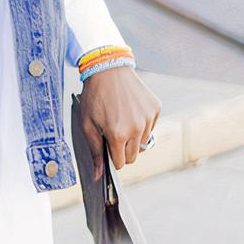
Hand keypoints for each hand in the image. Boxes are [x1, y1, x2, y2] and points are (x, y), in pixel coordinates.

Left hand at [78, 65, 161, 181]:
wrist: (107, 68)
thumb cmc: (94, 96)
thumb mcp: (88, 124)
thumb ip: (95, 151)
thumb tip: (98, 176)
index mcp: (118, 135)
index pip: (121, 163)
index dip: (112, 157)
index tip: (108, 147)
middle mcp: (137, 129)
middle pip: (133, 155)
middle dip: (122, 149)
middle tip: (112, 132)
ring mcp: (149, 118)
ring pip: (143, 142)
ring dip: (133, 136)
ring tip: (120, 118)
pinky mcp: (156, 108)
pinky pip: (151, 126)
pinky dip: (142, 123)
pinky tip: (130, 109)